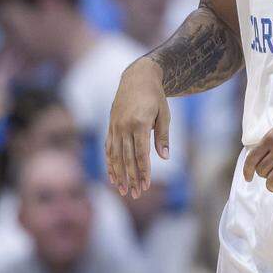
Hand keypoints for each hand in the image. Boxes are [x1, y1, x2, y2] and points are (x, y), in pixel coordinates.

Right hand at [106, 56, 170, 198]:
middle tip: (135, 195)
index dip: (143, 171)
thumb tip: (164, 158)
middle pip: (127, 158)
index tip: (146, 185)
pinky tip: (111, 175)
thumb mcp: (164, 114)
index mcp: (140, 123)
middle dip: (132, 178)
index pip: (141, 153)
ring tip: (122, 190)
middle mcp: (124, 126)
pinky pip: (108, 147)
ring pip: (115, 155)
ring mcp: (115, 126)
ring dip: (118, 174)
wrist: (137, 77)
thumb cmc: (155, 96)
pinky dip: (109, 163)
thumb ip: (163, 136)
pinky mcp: (111, 125)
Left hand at [243, 116, 272, 194]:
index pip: (252, 159)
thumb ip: (268, 142)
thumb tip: (258, 156)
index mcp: (270, 139)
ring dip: (271, 186)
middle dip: (263, 175)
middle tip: (269, 175)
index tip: (248, 178)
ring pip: (272, 181)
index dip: (247, 171)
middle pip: (261, 171)